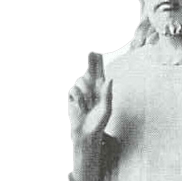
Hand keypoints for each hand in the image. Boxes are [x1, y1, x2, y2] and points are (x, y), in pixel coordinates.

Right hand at [68, 51, 112, 166]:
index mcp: (101, 86)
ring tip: (88, 105)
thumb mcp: (106, 110)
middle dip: (88, 59)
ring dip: (85, 92)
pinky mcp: (72, 95)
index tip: (96, 46)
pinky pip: (73, 90)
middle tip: (90, 50)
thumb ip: (107, 94)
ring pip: (80, 80)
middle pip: (88, 67)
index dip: (97, 57)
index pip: (100, 68)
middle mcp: (90, 85)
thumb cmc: (99, 123)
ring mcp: (81, 90)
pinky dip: (78, 99)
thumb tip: (109, 79)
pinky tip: (82, 108)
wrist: (86, 134)